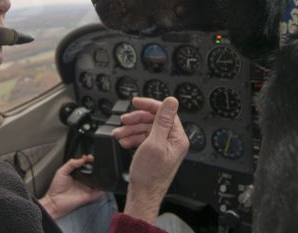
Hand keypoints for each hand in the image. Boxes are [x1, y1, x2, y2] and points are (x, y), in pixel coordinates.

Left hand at [39, 155, 104, 218]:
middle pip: (93, 172)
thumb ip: (71, 164)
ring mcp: (87, 188)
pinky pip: (99, 192)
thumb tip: (82, 159)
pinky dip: (103, 188)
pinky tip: (103, 182)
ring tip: (100, 169)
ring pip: (98, 180)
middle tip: (96, 161)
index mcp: (77, 173)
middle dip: (96, 166)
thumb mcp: (61, 171)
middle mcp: (83, 180)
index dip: (88, 160)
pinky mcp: (89, 196)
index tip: (89, 157)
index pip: (85, 165)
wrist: (54, 202)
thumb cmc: (56, 188)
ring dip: (101, 175)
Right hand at [112, 96, 188, 223]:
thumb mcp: (154, 143)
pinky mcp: (155, 152)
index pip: (165, 112)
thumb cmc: (149, 175)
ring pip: (146, 129)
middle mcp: (172, 141)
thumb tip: (172, 101)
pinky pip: (143, 138)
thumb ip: (162, 121)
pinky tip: (124, 142)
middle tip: (124, 120)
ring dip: (131, 130)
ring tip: (119, 134)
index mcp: (177, 138)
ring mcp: (164, 147)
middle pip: (153, 119)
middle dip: (136, 119)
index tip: (135, 102)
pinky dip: (132, 138)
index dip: (148, 105)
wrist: (142, 196)